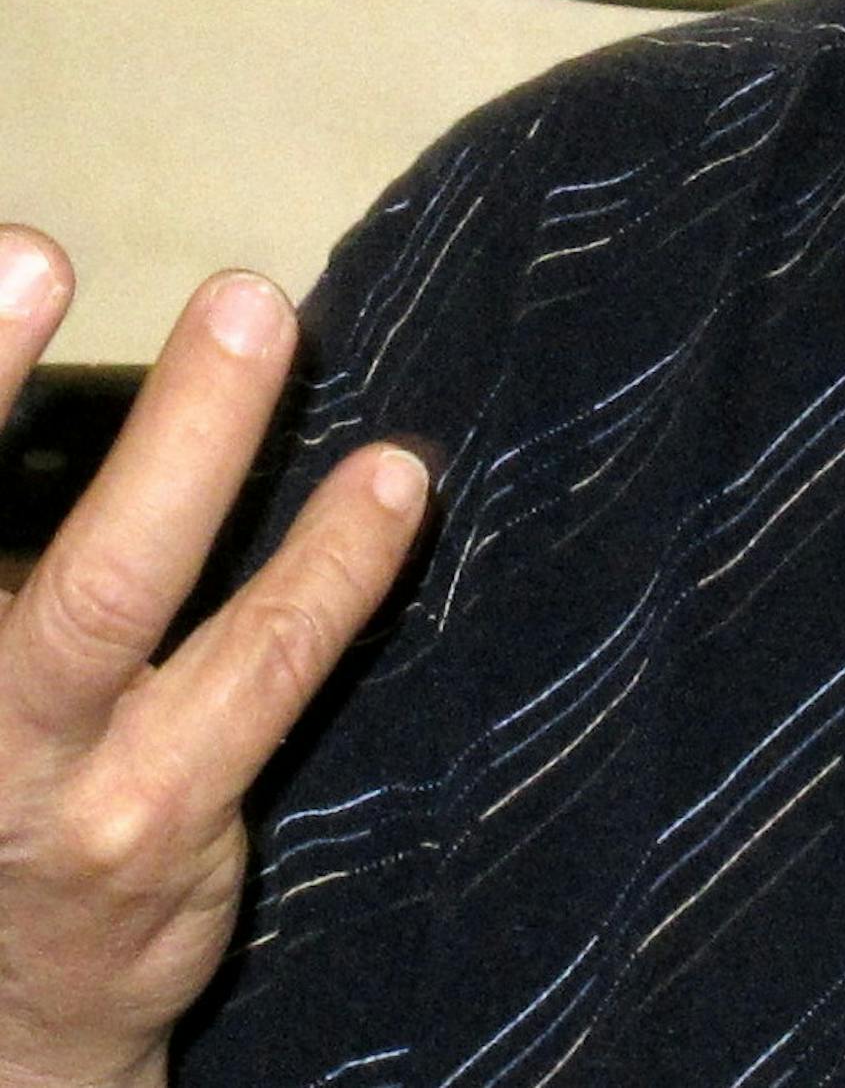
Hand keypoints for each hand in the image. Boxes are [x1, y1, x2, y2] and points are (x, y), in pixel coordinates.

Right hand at [0, 228, 428, 1087]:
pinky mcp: (157, 817)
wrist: (2, 1005)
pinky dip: (335, 565)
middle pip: (43, 554)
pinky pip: (263, 673)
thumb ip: (11, 514)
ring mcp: (48, 774)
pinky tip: (395, 485)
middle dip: (127, 411)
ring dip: (208, 449)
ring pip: (119, 599)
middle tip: (224, 291)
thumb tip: (46, 299)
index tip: (32, 249)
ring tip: (271, 328)